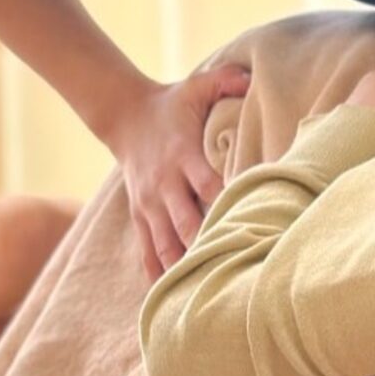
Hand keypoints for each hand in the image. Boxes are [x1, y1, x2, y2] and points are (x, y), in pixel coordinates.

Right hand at [100, 64, 249, 279]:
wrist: (123, 115)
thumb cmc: (171, 103)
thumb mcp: (196, 85)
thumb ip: (224, 80)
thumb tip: (251, 76)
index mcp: (183, 154)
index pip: (207, 183)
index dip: (226, 203)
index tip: (249, 222)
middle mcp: (165, 183)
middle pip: (186, 222)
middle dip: (207, 246)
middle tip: (232, 272)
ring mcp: (149, 202)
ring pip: (166, 242)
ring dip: (184, 267)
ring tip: (203, 296)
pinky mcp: (140, 214)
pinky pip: (147, 249)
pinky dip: (157, 273)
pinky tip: (167, 299)